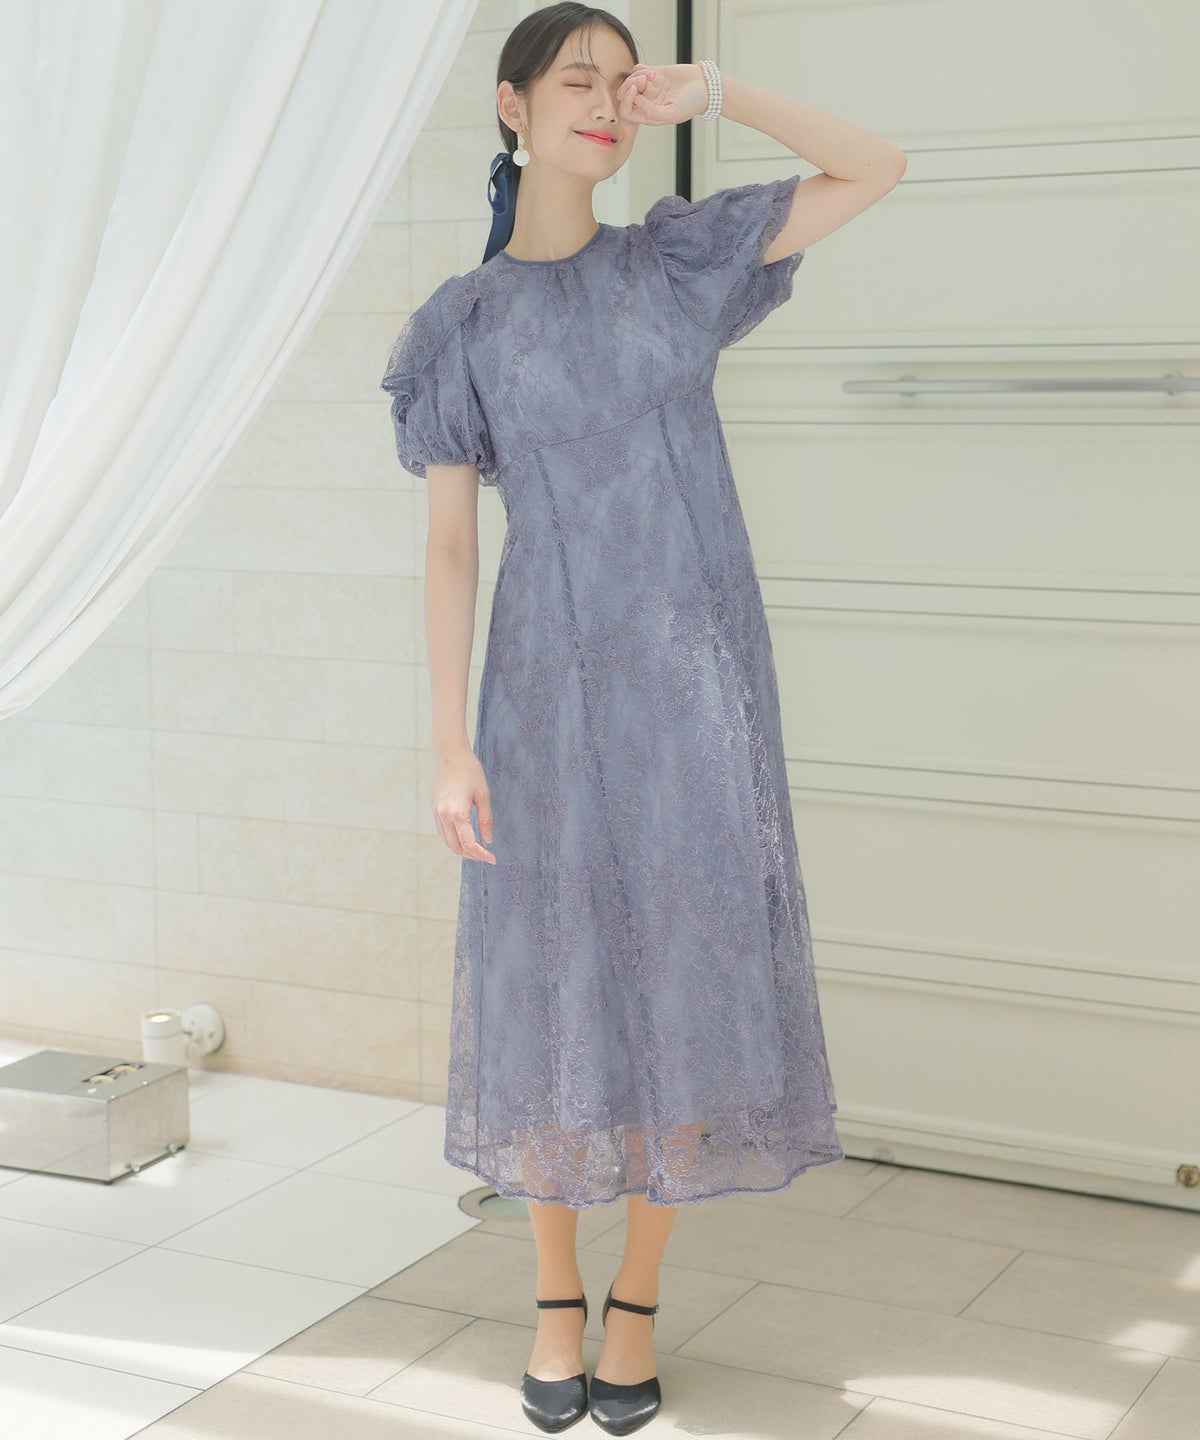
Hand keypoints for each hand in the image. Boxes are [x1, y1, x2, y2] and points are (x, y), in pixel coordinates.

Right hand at [433, 744, 495, 863]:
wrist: (451, 755)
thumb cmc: (470, 771)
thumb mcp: (483, 795)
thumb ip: (486, 820)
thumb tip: (488, 840)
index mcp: (457, 813)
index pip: (470, 843)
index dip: (482, 855)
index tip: (493, 859)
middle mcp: (444, 816)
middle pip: (457, 847)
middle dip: (473, 855)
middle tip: (487, 855)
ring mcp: (437, 813)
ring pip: (448, 842)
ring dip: (463, 849)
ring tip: (478, 848)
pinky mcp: (435, 809)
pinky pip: (443, 832)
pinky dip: (454, 839)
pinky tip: (466, 837)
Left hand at [617, 63, 709, 126]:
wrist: (705, 86)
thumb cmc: (692, 103)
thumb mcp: (674, 113)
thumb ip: (654, 113)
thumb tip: (637, 102)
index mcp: (649, 115)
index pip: (626, 112)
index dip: (626, 101)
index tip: (635, 91)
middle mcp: (646, 102)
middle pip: (624, 95)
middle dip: (630, 85)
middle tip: (644, 80)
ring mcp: (649, 88)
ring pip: (630, 80)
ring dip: (638, 76)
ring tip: (653, 74)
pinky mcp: (654, 74)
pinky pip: (638, 69)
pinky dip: (643, 69)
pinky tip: (655, 72)